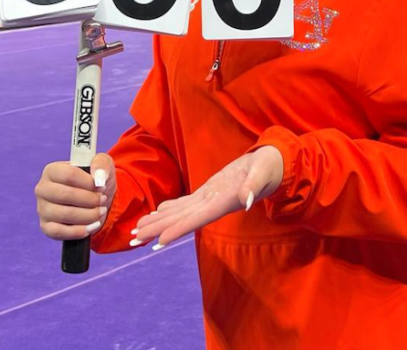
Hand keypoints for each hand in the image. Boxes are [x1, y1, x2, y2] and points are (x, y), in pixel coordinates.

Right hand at [34, 155, 115, 240]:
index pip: (69, 175)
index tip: (102, 187)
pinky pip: (59, 232)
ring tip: (100, 211)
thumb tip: (99, 178)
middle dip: (90, 199)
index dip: (89, 183)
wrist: (91, 199)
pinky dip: (79, 231)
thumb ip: (101, 164)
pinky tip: (93, 226)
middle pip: (66, 195)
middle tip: (103, 200)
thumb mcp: (101, 165)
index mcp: (52, 170)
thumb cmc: (93, 180)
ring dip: (88, 215)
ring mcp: (42, 209)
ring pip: (65, 214)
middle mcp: (42, 189)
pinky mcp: (45, 226)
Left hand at [132, 146, 283, 248]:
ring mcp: (210, 199)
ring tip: (137, 229)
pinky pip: (187, 202)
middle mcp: (213, 204)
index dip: (178, 230)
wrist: (274, 165)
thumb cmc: (269, 168)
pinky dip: (171, 207)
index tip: (158, 241)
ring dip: (158, 221)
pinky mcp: (210, 191)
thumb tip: (248, 201)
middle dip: (157, 230)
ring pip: (180, 213)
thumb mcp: (262, 173)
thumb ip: (254, 187)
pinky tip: (158, 211)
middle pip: (181, 220)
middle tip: (133, 239)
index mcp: (224, 202)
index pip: (197, 219)